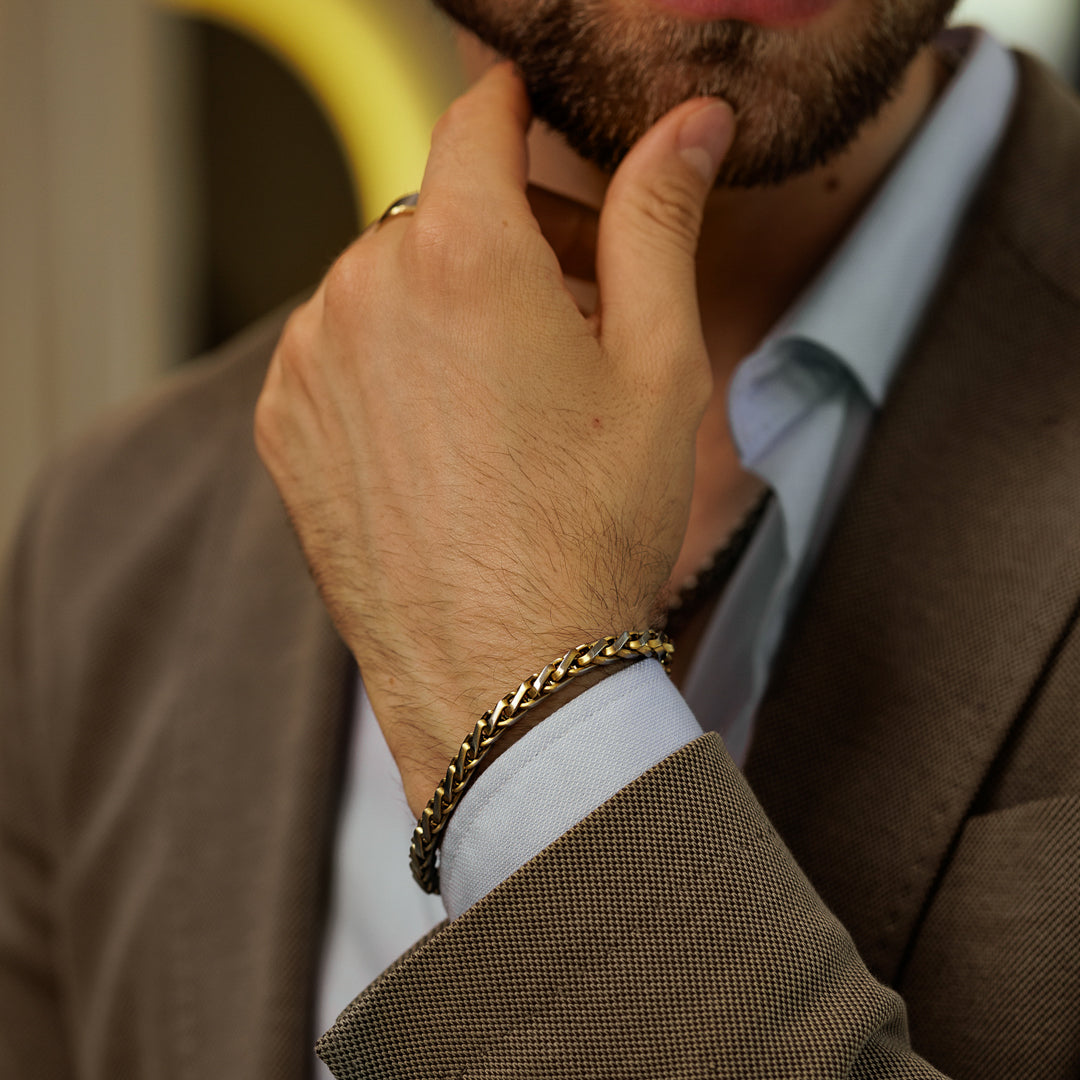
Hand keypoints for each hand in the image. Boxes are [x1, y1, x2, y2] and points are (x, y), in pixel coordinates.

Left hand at [255, 63, 733, 814]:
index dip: (516, 109)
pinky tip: (447, 435)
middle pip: (439, 209)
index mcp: (465, 254)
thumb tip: (689, 125)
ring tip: (512, 387)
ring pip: (384, 280)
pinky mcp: (283, 425)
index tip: (533, 117)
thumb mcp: (657, 367)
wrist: (505, 677)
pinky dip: (390, 359)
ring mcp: (311, 360)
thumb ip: (659, 221)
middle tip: (576, 307)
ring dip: (446, 300)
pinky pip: (337, 348)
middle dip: (507, 233)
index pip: (477, 119)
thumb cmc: (592, 531)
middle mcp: (365, 289)